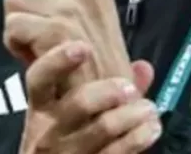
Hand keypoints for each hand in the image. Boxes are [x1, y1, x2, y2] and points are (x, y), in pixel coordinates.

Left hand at [0, 0, 133, 86]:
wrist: (109, 98)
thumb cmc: (91, 56)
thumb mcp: (85, 6)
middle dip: (20, 2)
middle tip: (39, 30)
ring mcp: (72, 5)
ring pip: (12, 0)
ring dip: (17, 25)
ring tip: (40, 45)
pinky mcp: (57, 30)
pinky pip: (12, 25)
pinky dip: (15, 45)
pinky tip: (35, 58)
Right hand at [20, 42, 160, 153]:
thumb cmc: (66, 138)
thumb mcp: (73, 112)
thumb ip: (107, 86)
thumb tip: (143, 67)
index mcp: (41, 106)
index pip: (39, 78)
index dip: (58, 61)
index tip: (83, 47)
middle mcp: (49, 129)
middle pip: (79, 102)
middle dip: (110, 90)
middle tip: (130, 88)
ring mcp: (68, 152)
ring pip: (104, 127)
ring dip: (133, 114)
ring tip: (149, 109)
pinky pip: (118, 151)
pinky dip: (140, 136)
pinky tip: (151, 128)